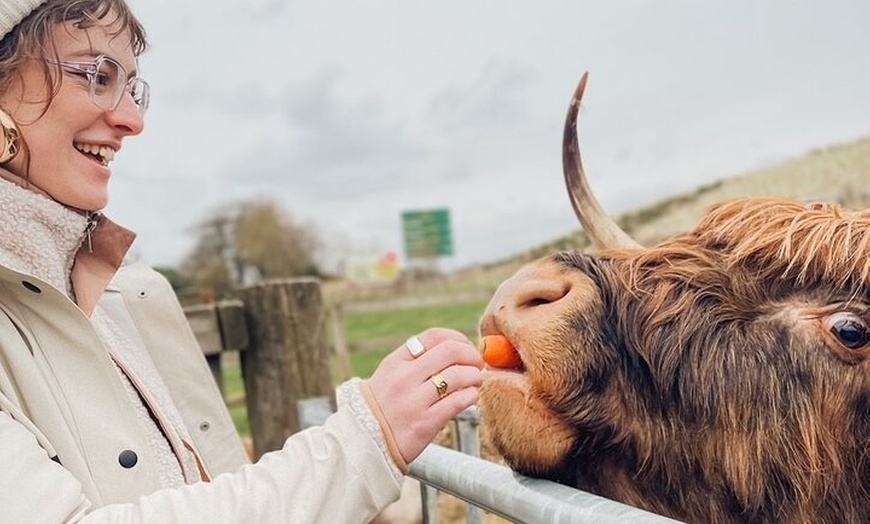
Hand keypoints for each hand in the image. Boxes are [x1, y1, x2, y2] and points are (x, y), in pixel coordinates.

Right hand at [366, 327, 483, 463]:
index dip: (458, 338)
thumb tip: (456, 348)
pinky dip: (471, 395)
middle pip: (450, 351)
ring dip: (475, 376)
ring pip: (458, 375)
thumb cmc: (383, 407)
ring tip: (476, 381)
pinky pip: (458, 402)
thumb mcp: (390, 376)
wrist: (364, 443)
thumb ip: (416, 362)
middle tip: (477, 363)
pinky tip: (470, 396)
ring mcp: (414, 401)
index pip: (433, 336)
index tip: (467, 346)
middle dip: (471, 355)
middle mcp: (404, 378)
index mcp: (396, 362)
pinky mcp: (425, 423)